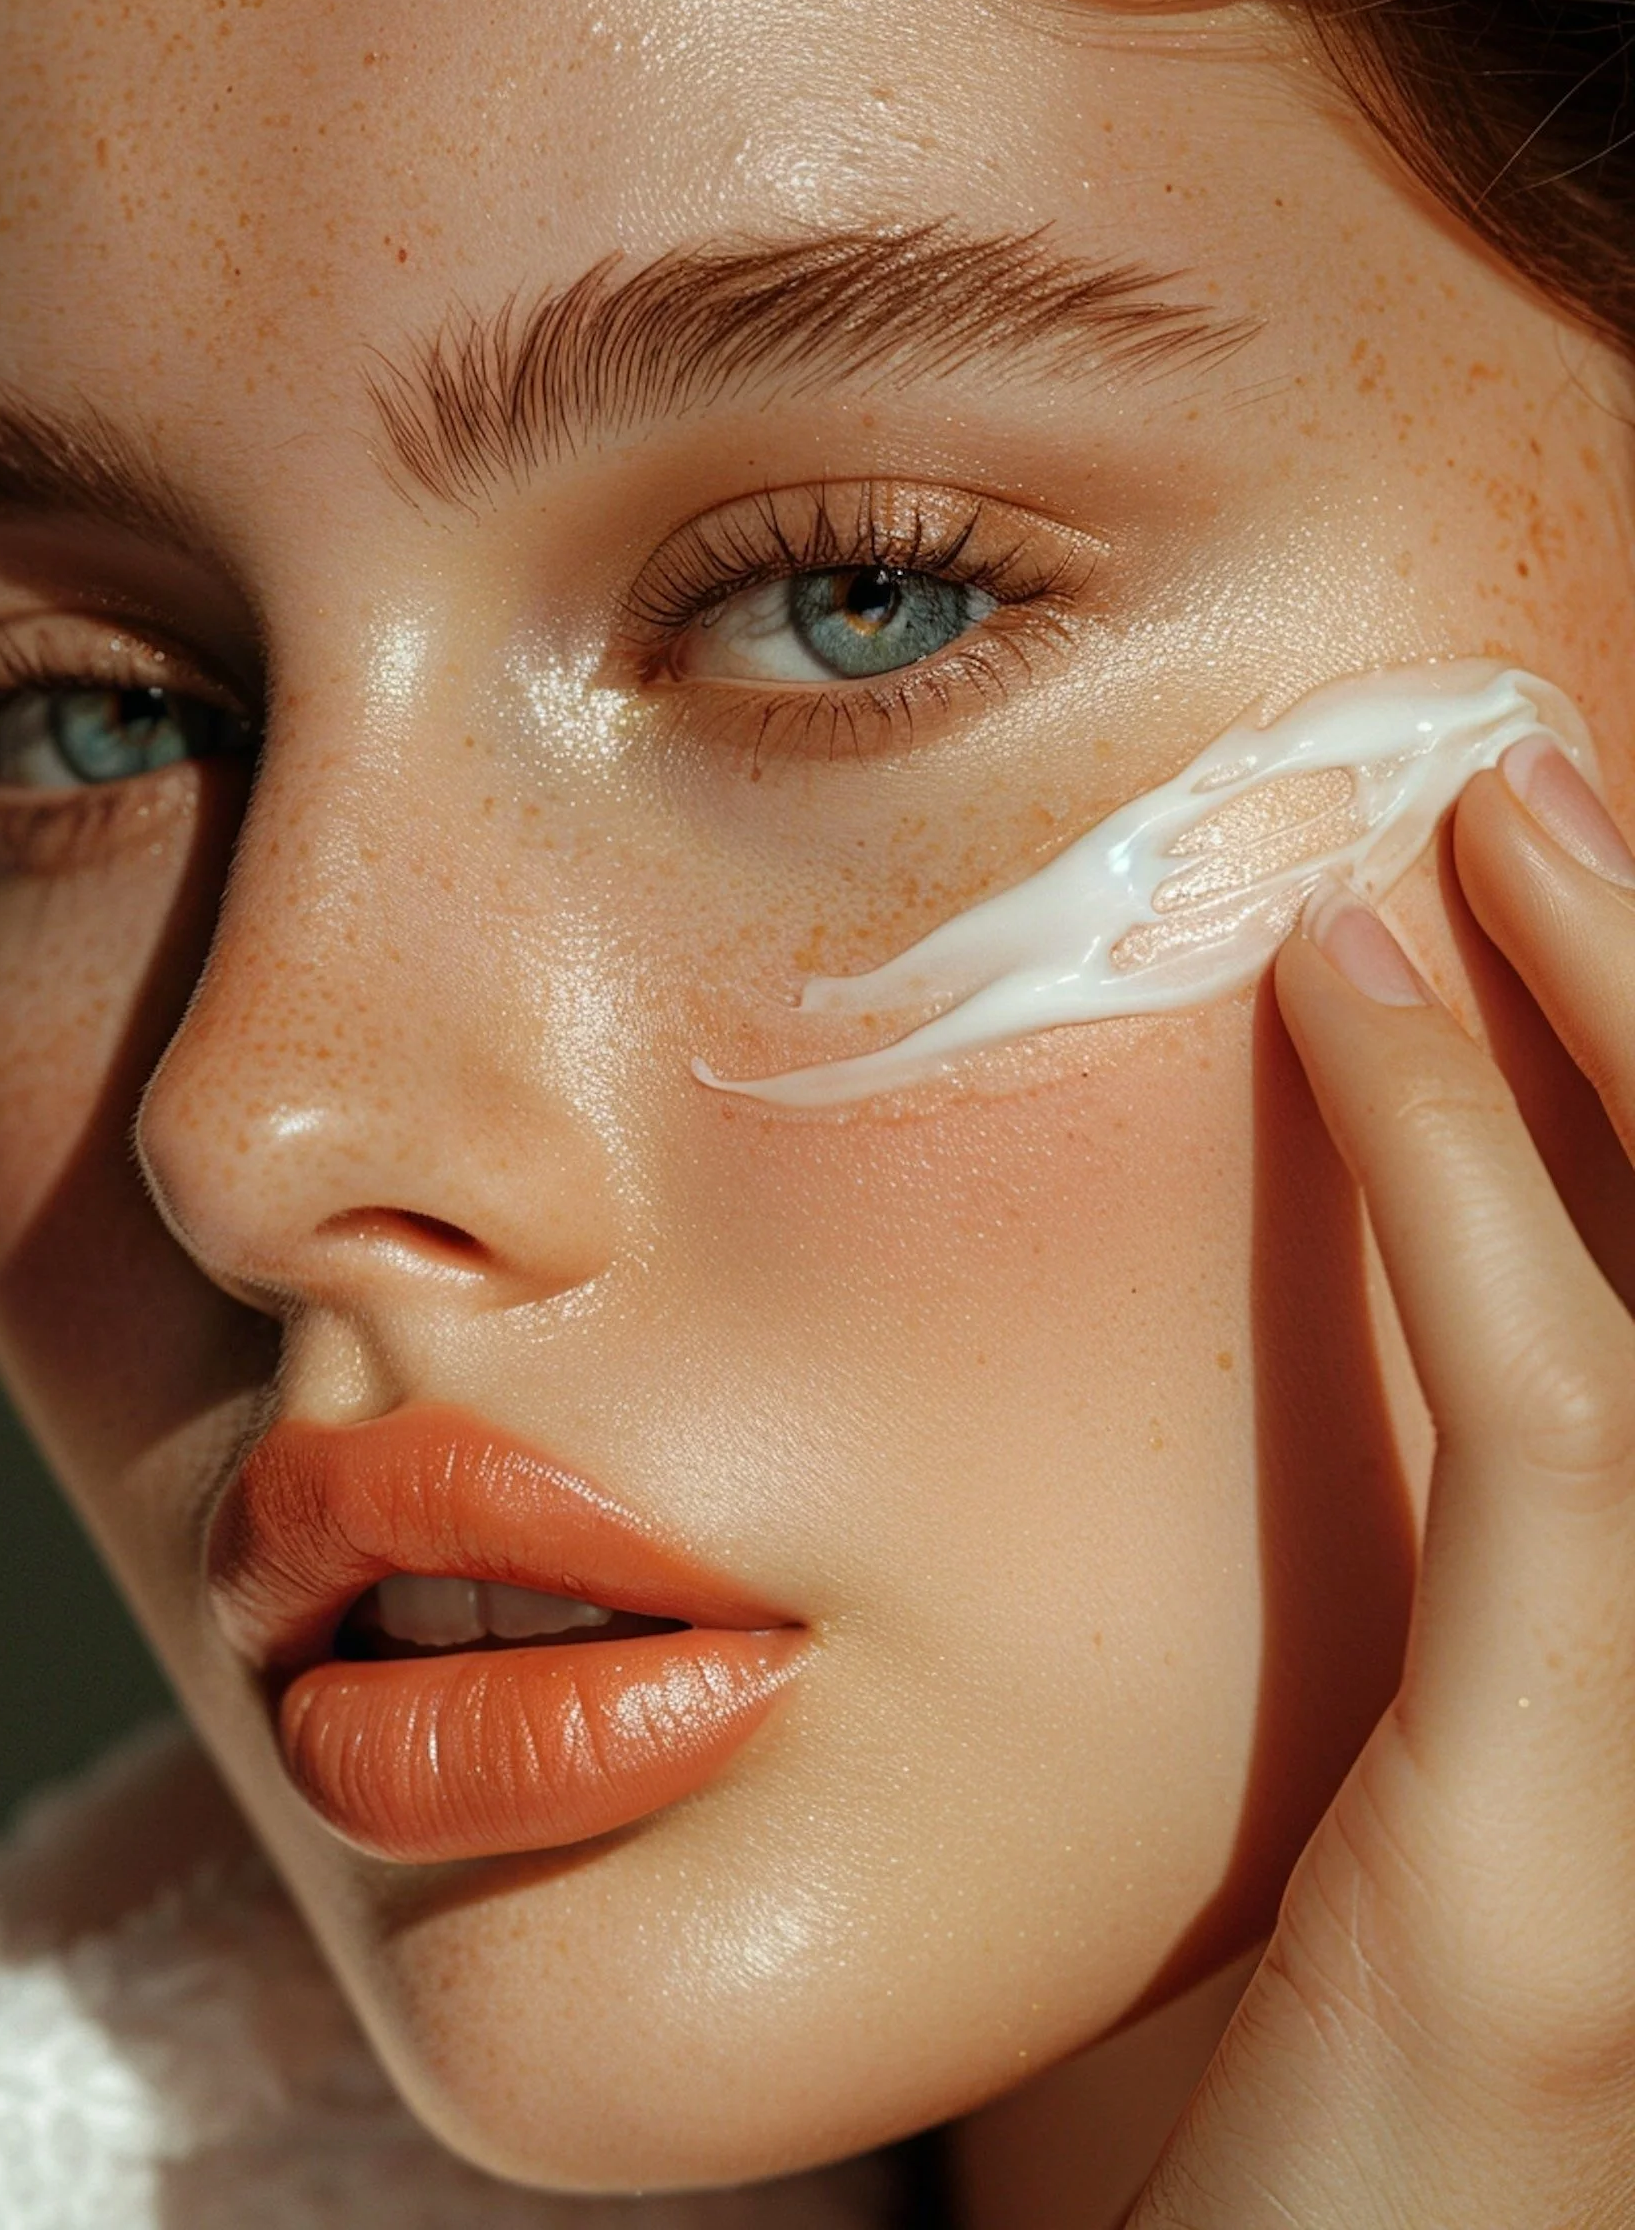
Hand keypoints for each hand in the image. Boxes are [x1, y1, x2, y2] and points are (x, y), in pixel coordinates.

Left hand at [1131, 737, 1634, 2229]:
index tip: (1566, 899)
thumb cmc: (1285, 2139)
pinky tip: (1350, 992)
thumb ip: (1379, 1609)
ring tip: (1485, 807)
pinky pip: (1554, 1425)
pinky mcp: (1566, 1860)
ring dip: (1607, 1012)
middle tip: (1542, 780)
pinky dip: (1454, 1175)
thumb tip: (1273, 1387)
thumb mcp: (1355, 1819)